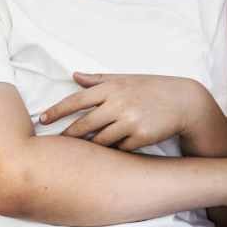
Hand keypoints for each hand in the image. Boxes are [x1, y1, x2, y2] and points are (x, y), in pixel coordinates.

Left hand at [40, 73, 207, 151]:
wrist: (184, 102)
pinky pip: (118, 148)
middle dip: (67, 136)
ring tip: (79, 152)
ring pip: (98, 140)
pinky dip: (113, 150)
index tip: (42, 120)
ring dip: (89, 146)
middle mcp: (119, 103)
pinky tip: (111, 151)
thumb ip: (99, 79)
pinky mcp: (140, 137)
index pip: (76, 100)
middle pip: (83, 125)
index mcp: (113, 87)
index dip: (56, 111)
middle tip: (55, 144)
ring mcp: (130, 121)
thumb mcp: (127, 79)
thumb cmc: (152, 89)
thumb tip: (74, 75)